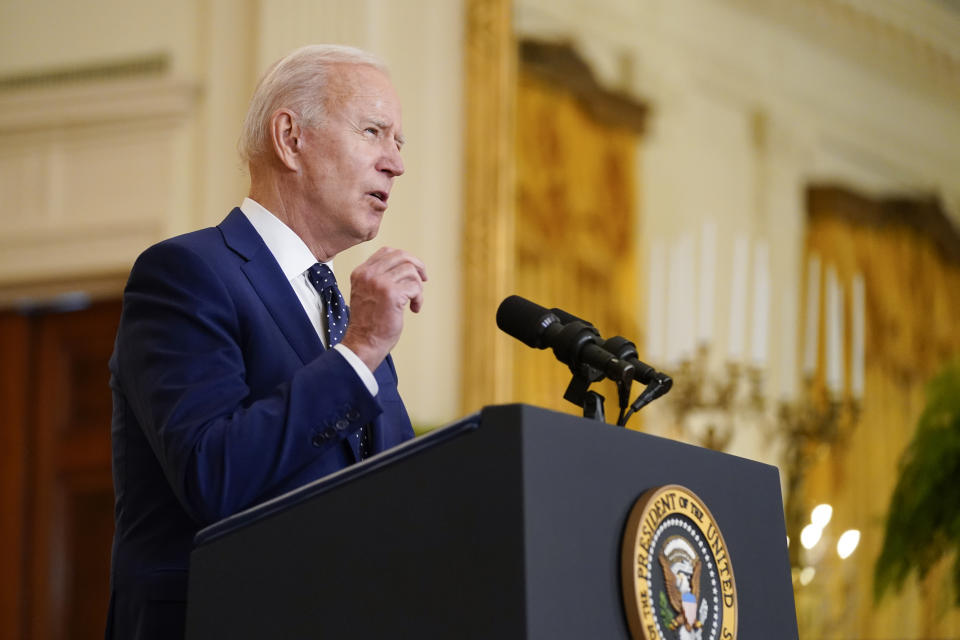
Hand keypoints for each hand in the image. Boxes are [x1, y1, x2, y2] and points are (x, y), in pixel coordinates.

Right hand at [341, 247, 426, 371]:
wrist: (364, 342)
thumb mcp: (367, 293)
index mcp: (361, 272)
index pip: (386, 252)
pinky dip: (419, 298)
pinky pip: (415, 287)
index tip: (413, 271)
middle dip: (417, 266)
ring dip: (418, 287)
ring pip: (410, 271)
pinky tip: (413, 308)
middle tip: (424, 279)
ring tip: (414, 301)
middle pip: (401, 256)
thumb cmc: (369, 322)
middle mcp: (368, 274)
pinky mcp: (392, 294)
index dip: (404, 259)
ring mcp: (379, 283)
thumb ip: (378, 278)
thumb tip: (405, 265)